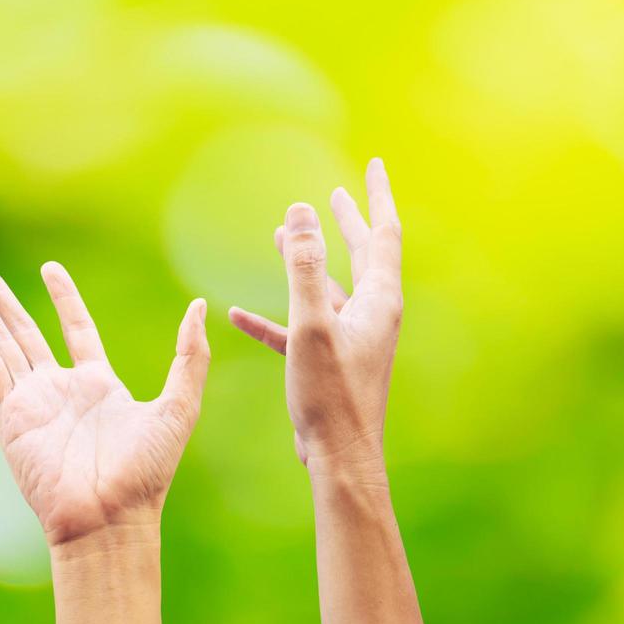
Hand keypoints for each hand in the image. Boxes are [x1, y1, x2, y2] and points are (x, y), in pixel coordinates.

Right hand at [0, 259, 209, 545]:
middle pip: (24, 331)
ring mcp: (31, 402)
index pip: (76, 330)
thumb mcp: (178, 407)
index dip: (64, 298)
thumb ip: (190, 358)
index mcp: (97, 386)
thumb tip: (199, 309)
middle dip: (2, 298)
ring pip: (0, 342)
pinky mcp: (8, 417)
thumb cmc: (146, 474)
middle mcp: (59, 391)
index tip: (50, 269)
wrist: (109, 518)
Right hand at [227, 158, 401, 471]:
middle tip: (337, 195)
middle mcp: (372, 315)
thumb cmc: (332, 395)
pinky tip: (239, 315)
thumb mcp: (311, 323)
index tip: (376, 164)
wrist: (340, 458)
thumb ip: (302, 266)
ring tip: (277, 236)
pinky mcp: (329, 363)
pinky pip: (300, 329)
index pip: (384, 233)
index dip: (378, 196)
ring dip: (303, 264)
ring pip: (326, 290)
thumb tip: (300, 210)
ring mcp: (351, 339)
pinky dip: (274, 318)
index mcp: (379, 300)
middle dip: (347, 223)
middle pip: (361, 256)